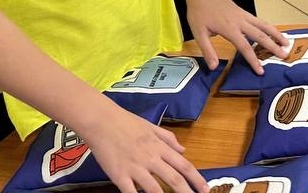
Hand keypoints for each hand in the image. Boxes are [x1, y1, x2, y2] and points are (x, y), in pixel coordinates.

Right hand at [74, 101, 207, 192]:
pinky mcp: (119, 176)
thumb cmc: (127, 122)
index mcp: (160, 147)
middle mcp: (151, 158)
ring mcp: (135, 168)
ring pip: (154, 189)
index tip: (206, 189)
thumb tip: (183, 151)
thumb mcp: (152, 126)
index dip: (196, 179)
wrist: (102, 121)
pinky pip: (130, 192)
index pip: (184, 165)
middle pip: (174, 179)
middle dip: (187, 192)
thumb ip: (168, 139)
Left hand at [184, 0, 288, 74]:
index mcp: (230, 29)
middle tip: (284, 55)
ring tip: (286, 42)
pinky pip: (259, 20)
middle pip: (261, 35)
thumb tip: (214, 67)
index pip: (245, 47)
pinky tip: (272, 32)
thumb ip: (208, 50)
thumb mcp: (199, 33)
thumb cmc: (199, 12)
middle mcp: (240, 22)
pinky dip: (269, 27)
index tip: (261, 71)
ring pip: (264, 25)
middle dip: (273, 46)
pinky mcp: (243, 12)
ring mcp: (243, 15)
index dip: (253, 60)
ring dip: (276, 34)